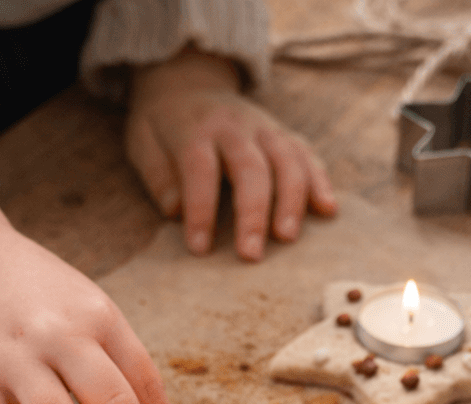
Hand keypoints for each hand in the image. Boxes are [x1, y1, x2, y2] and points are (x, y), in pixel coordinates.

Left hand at [127, 47, 336, 260]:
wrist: (189, 82)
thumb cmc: (163, 126)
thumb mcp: (143, 143)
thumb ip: (157, 175)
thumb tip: (175, 210)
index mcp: (195, 130)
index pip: (199, 169)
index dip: (200, 209)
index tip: (199, 248)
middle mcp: (234, 126)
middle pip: (250, 167)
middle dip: (252, 212)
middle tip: (251, 254)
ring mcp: (264, 128)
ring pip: (286, 159)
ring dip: (291, 199)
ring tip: (287, 237)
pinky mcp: (284, 134)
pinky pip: (307, 154)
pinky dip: (320, 181)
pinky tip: (328, 209)